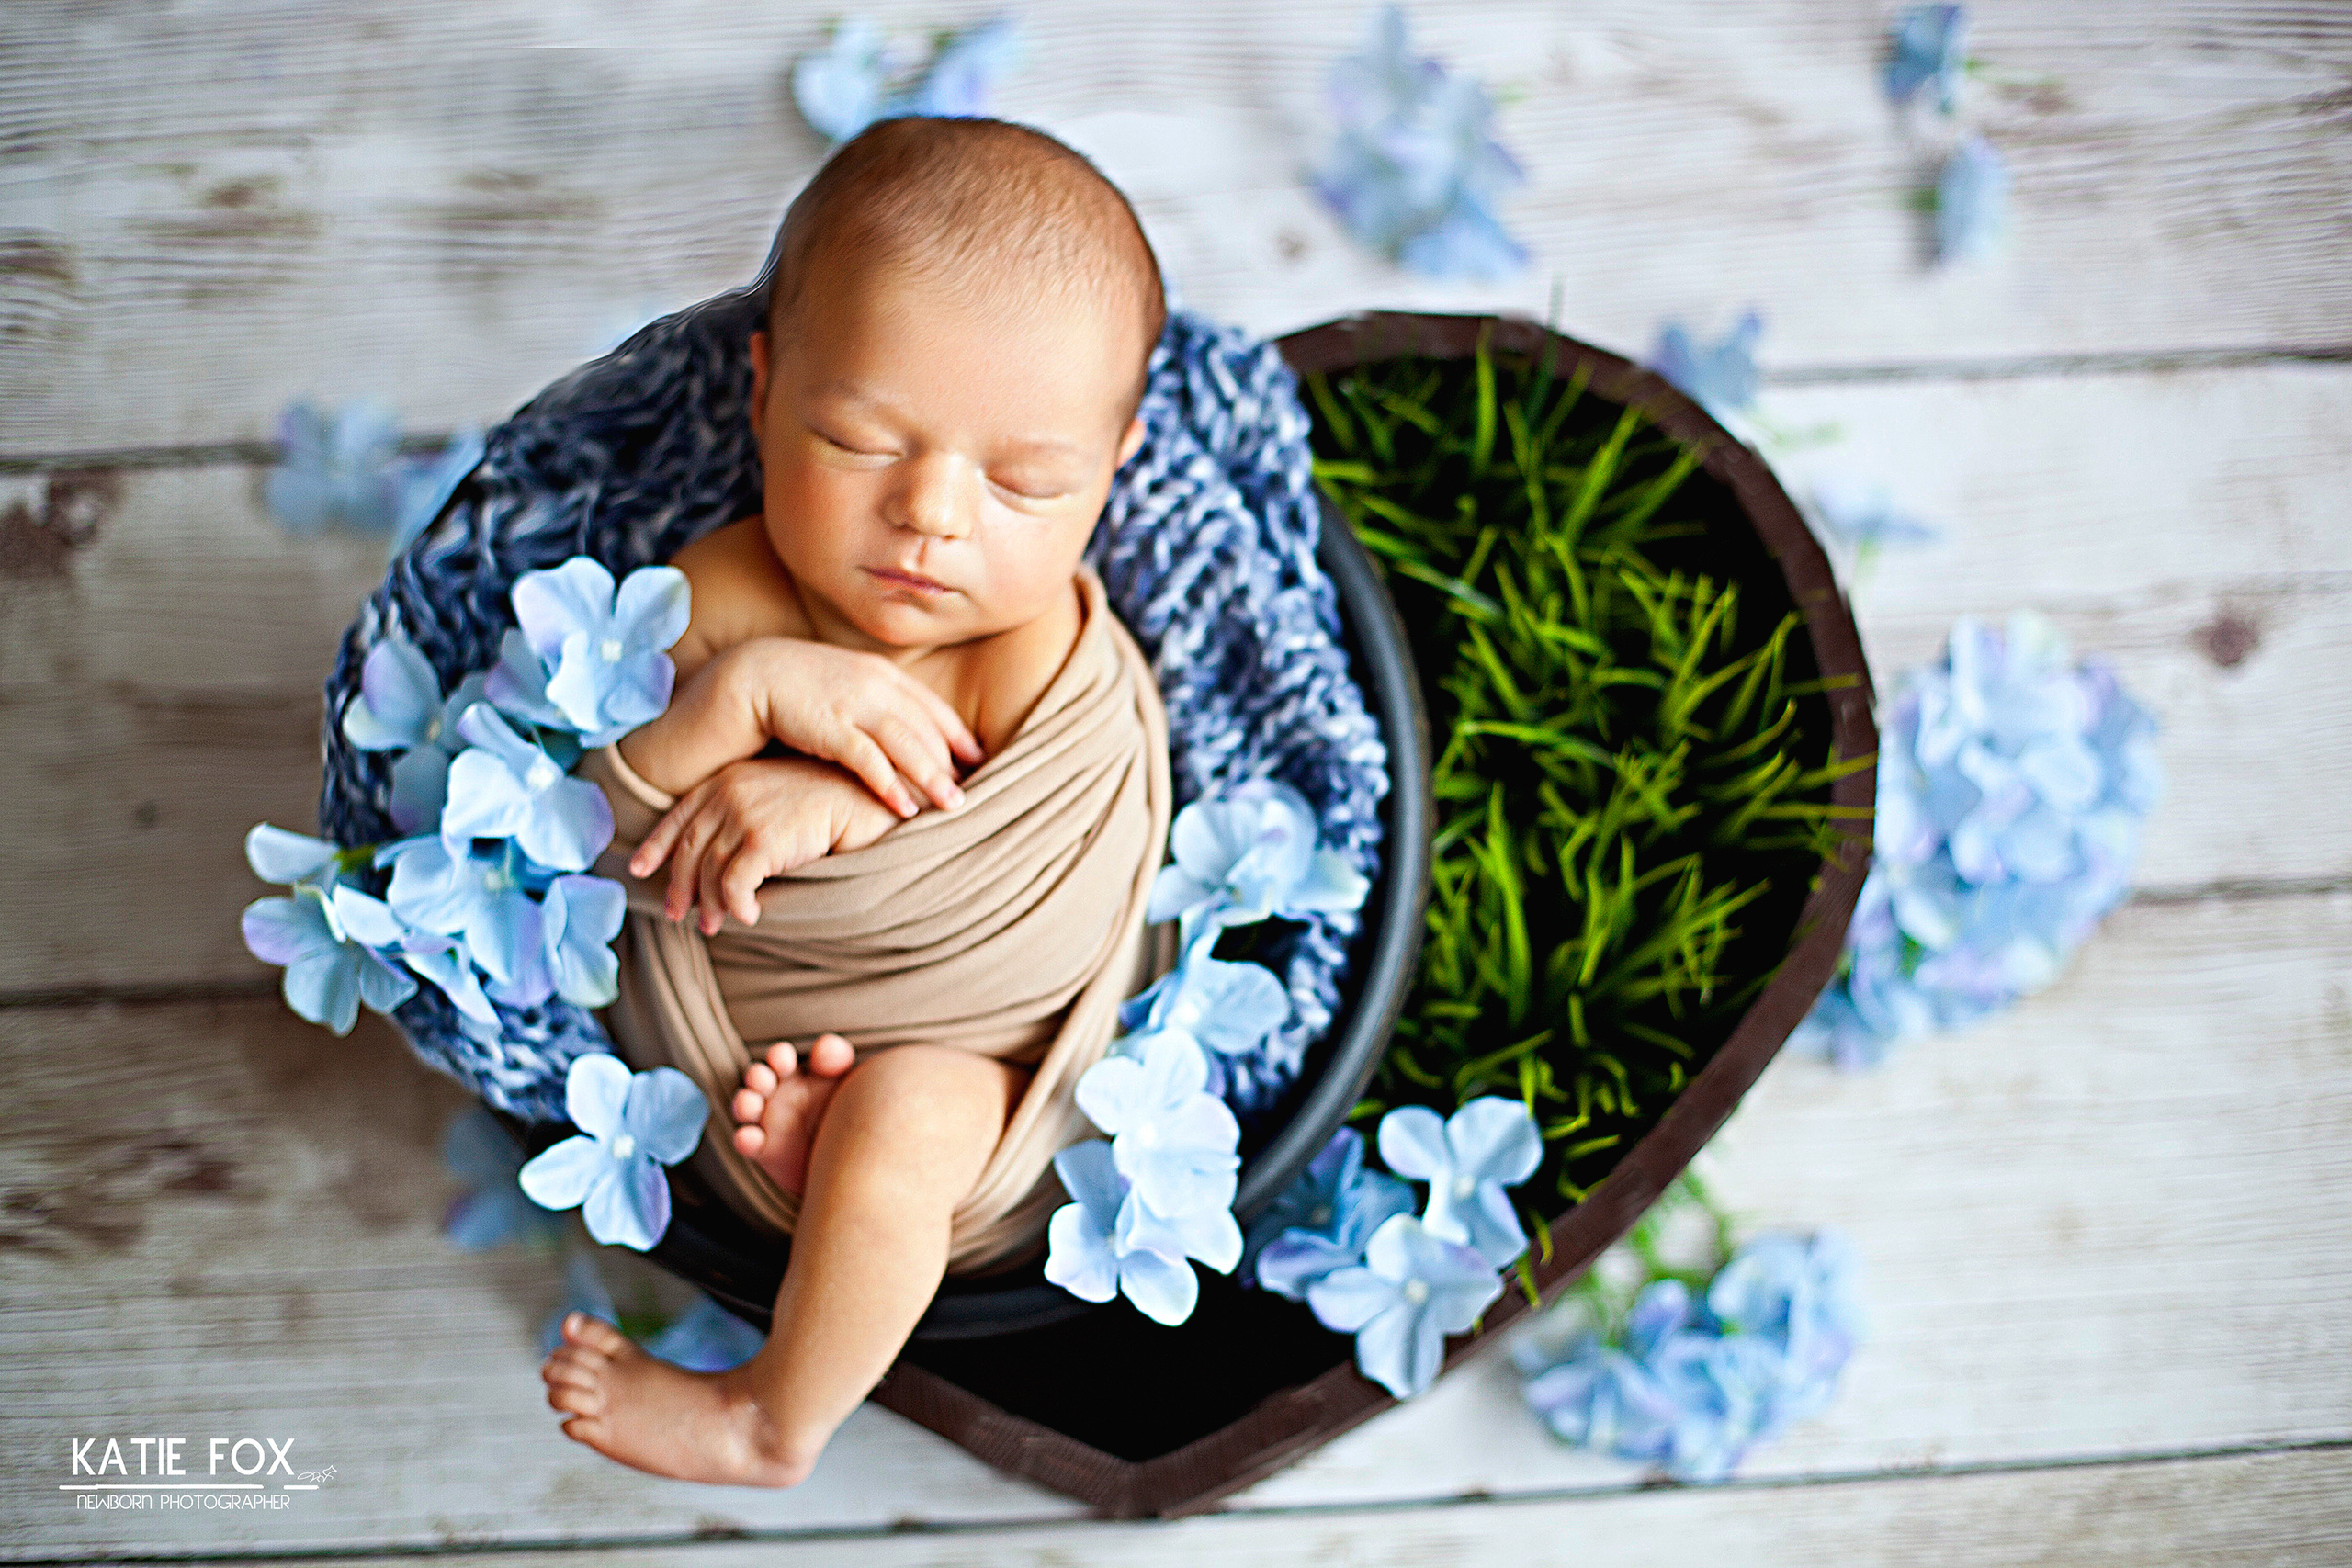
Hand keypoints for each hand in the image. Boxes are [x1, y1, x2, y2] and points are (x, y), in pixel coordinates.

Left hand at [628, 757, 901, 933]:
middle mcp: (728, 793)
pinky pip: (733, 885)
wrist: (872, 796)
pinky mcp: (763, 838)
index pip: (679, 816)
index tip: (639, 869)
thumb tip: (720, 858)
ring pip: (707, 872)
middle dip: (679, 887)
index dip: (655, 846)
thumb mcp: (778, 799)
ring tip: (714, 926)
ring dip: (709, 905)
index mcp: (728, 779)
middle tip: (678, 916)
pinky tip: (749, 916)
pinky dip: (737, 906)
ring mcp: (744, 814)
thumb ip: (746, 815)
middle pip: (687, 849)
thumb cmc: (835, 801)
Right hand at [723, 637, 984, 817]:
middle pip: (926, 728)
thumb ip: (877, 699)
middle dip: (952, 762)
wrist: (750, 674)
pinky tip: (906, 809)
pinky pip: (869, 761)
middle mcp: (875, 685)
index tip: (979, 758)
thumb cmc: (801, 686)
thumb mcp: (847, 683)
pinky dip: (891, 785)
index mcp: (882, 673)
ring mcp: (853, 704)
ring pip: (907, 744)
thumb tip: (904, 727)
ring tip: (952, 805)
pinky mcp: (830, 727)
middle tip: (972, 792)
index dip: (958, 734)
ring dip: (932, 777)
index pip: (932, 707)